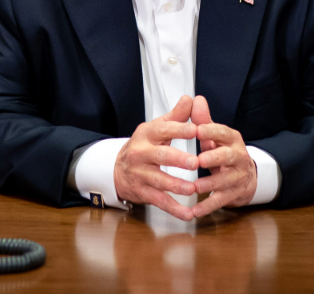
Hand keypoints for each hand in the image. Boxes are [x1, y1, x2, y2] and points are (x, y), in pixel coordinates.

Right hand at [114, 95, 199, 219]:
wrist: (117, 169)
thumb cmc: (145, 145)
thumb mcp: (157, 128)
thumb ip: (176, 116)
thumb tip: (192, 99)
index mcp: (147, 134)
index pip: (164, 130)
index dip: (179, 130)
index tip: (196, 130)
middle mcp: (141, 153)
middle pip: (160, 156)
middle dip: (178, 160)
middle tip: (195, 162)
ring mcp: (140, 174)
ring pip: (159, 181)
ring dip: (177, 186)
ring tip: (193, 189)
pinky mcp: (142, 192)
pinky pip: (159, 201)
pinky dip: (174, 209)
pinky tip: (188, 214)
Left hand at [190, 95, 256, 216]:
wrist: (245, 177)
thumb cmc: (222, 152)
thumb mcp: (214, 135)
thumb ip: (203, 120)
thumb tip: (194, 99)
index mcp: (231, 139)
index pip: (222, 132)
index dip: (210, 131)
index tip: (196, 130)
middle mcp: (238, 156)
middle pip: (228, 156)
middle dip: (214, 158)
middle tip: (199, 160)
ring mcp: (237, 176)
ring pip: (225, 181)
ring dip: (210, 184)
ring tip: (194, 188)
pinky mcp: (234, 194)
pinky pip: (220, 200)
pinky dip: (207, 207)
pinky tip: (193, 212)